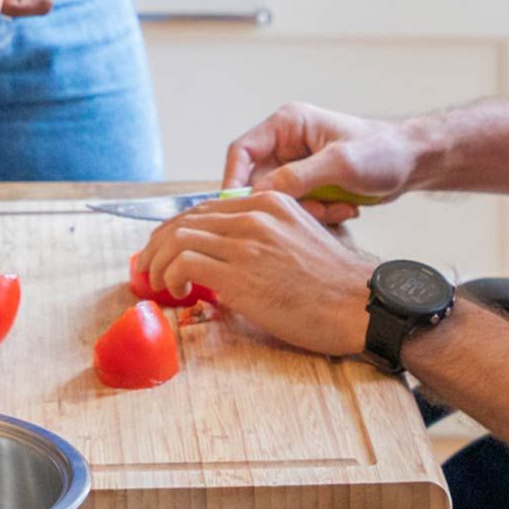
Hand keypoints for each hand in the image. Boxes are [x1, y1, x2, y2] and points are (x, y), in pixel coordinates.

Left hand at [137, 191, 373, 357]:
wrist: (360, 305)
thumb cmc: (333, 284)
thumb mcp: (298, 239)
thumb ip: (262, 238)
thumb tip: (226, 260)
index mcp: (269, 203)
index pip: (205, 208)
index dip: (177, 229)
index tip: (165, 249)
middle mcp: (255, 215)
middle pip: (186, 219)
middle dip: (158, 244)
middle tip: (148, 266)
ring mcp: (247, 242)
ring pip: (178, 238)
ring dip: (158, 262)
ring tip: (157, 283)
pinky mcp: (240, 273)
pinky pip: (184, 263)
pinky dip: (170, 276)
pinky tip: (177, 292)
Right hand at [225, 102, 421, 225]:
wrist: (413, 162)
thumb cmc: (382, 151)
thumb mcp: (340, 163)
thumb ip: (298, 177)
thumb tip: (260, 194)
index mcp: (287, 125)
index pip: (242, 151)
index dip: (234, 180)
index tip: (236, 208)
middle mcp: (287, 144)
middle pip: (259, 182)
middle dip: (284, 203)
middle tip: (312, 210)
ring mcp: (297, 166)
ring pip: (280, 200)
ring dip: (307, 211)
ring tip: (338, 206)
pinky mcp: (310, 185)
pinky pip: (299, 208)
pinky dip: (319, 214)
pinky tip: (345, 207)